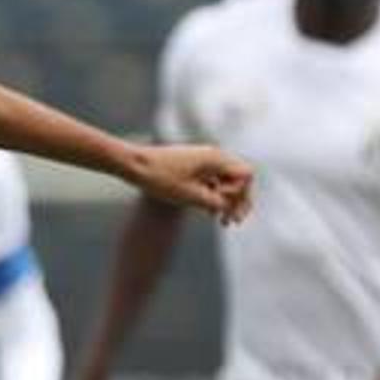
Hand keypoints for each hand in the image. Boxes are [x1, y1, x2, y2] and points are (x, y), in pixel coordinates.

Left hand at [126, 143, 253, 224]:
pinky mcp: (192, 167)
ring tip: (223, 223)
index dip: (240, 193)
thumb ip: (216, 203)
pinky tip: (210, 214)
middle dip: (238, 201)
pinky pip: (212, 181)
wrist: (132, 164)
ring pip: (225, 182)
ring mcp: (202, 160)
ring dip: (226, 201)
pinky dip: (214, 196)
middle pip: (238, 179)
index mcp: (215, 158)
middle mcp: (212, 155)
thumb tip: (230, 208)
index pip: (246, 175)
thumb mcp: (192, 196)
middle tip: (233, 223)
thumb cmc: (160, 178)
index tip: (220, 202)